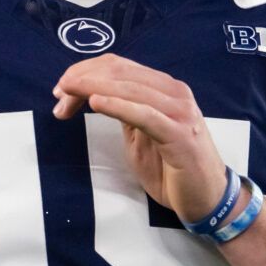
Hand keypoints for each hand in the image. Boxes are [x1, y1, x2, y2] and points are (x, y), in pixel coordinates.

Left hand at [52, 53, 229, 224]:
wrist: (207, 199)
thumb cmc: (171, 169)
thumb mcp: (140, 135)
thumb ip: (123, 112)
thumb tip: (91, 96)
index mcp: (164, 88)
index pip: (119, 66)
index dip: (86, 71)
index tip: (62, 88)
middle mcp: (174, 92)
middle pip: (120, 72)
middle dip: (83, 79)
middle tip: (58, 93)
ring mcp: (180, 111)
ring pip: (129, 88)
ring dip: (92, 88)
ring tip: (66, 95)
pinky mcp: (180, 134)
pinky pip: (144, 114)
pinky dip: (117, 106)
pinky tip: (95, 103)